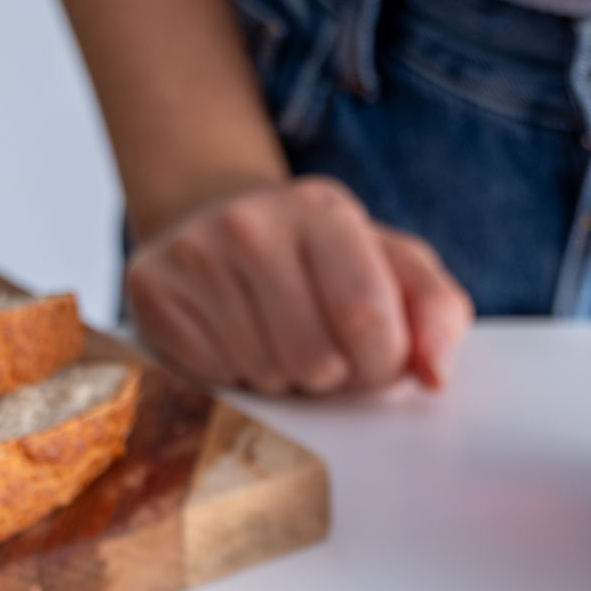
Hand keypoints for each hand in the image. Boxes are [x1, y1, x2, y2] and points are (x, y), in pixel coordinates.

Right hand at [127, 176, 472, 394]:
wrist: (221, 225)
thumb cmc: (323, 264)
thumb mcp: (393, 270)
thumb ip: (437, 314)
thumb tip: (436, 375)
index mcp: (326, 211)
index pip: (368, 319)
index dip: (381, 366)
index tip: (374, 361)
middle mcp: (253, 222)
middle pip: (314, 360)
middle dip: (331, 378)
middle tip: (320, 349)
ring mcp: (196, 253)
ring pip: (264, 376)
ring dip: (282, 380)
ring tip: (276, 340)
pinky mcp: (152, 289)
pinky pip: (212, 379)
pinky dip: (233, 378)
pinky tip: (235, 340)